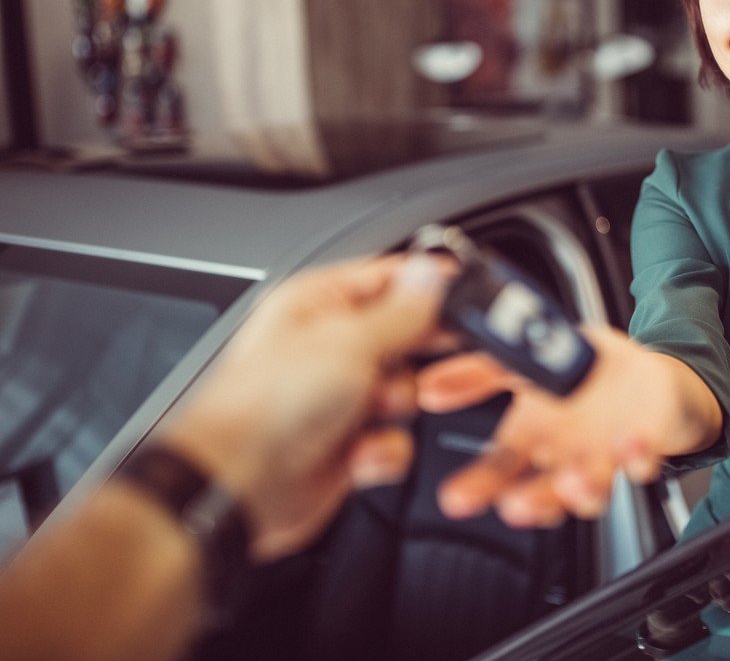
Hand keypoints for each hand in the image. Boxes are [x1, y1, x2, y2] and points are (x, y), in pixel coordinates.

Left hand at [159, 254, 453, 559]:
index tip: (460, 296)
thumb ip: (400, 310)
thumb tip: (429, 272)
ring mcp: (338, 396)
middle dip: (412, 359)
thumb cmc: (265, 408)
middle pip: (405, 338)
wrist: (238, 487)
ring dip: (395, 409)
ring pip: (406, 391)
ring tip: (368, 414)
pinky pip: (395, 438)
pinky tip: (356, 452)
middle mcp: (328, 347)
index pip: (387, 279)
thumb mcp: (349, 341)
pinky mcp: (348, 443)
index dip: (426, 286)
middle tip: (402, 366)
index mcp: (318, 305)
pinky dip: (383, 450)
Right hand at [416, 326, 719, 526]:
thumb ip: (477, 375)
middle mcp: (566, 456)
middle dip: (530, 501)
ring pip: (592, 488)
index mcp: (534, 435)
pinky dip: (637, 458)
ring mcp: (606, 456)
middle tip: (515, 506)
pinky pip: (642, 460)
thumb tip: (425, 387)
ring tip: (575, 482)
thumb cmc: (586, 374)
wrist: (649, 377)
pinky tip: (629, 448)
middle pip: (543, 489)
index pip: (500, 466)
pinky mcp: (646, 446)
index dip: (477, 484)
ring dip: (583, 490)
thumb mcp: (526, 363)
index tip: (454, 498)